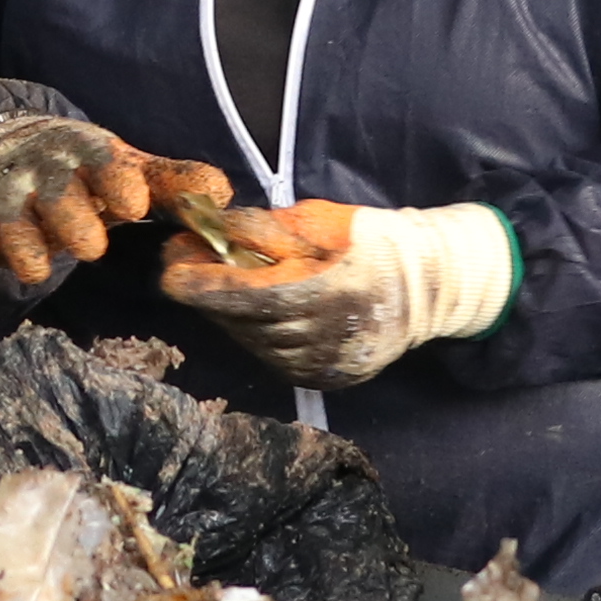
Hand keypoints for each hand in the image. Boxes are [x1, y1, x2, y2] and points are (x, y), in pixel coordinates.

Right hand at [0, 113, 239, 303]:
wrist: (16, 146)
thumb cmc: (88, 170)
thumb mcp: (131, 168)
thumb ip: (174, 183)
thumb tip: (221, 196)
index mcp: (86, 154)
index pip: (103, 162)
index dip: (115, 179)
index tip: (133, 203)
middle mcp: (43, 173)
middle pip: (54, 194)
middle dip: (70, 218)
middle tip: (92, 247)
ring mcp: (6, 198)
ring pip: (8, 220)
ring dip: (21, 245)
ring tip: (38, 273)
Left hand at [159, 199, 513, 386]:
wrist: (432, 287)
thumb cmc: (373, 241)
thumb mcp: (322, 220)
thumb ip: (266, 229)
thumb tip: (208, 229)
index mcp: (333, 290)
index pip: (252, 296)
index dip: (205, 286)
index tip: (167, 271)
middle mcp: (331, 336)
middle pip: (247, 322)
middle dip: (206, 294)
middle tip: (177, 265)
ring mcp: (332, 365)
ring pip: (256, 344)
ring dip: (228, 315)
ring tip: (214, 283)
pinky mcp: (332, 379)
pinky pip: (276, 360)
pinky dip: (255, 335)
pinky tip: (249, 312)